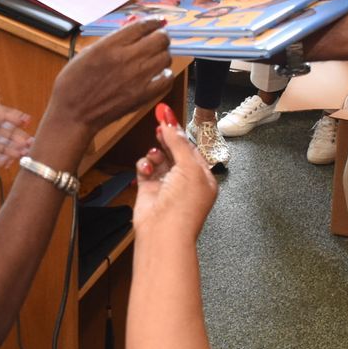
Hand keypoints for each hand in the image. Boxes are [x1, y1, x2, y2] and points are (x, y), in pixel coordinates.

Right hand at [47, 17, 174, 142]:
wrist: (73, 113)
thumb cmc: (74, 83)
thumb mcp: (88, 53)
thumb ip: (112, 40)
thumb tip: (133, 28)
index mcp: (110, 45)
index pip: (142, 26)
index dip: (153, 21)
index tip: (158, 21)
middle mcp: (127, 58)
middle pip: (160, 39)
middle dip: (160, 37)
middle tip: (157, 40)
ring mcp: (137, 78)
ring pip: (166, 57)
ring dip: (162, 55)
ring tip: (154, 59)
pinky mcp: (143, 96)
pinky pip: (167, 79)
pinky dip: (165, 75)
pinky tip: (158, 74)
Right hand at [133, 113, 217, 241]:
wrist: (163, 232)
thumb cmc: (184, 206)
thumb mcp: (189, 167)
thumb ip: (178, 143)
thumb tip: (171, 124)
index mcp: (203, 177)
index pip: (191, 148)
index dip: (180, 133)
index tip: (169, 116)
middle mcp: (186, 181)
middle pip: (175, 151)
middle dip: (167, 139)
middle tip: (159, 125)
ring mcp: (167, 185)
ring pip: (159, 158)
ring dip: (155, 154)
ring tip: (155, 155)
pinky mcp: (149, 189)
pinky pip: (146, 168)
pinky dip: (145, 165)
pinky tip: (147, 169)